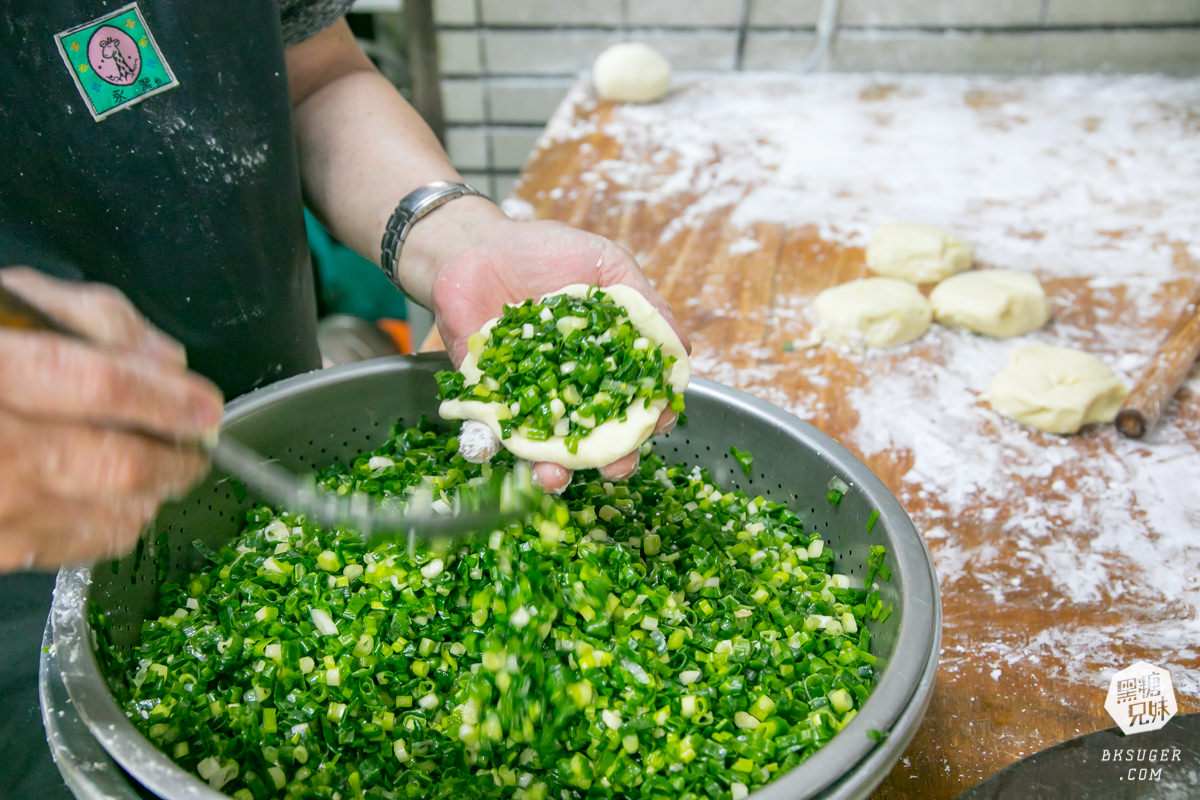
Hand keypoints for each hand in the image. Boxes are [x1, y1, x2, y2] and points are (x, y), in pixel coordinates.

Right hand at [0, 268, 223, 570]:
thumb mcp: (13, 306)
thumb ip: (96, 321)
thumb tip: (168, 361)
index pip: (103, 387)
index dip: (169, 399)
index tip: (206, 407)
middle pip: (120, 464)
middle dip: (178, 457)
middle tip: (198, 446)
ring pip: (114, 513)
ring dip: (153, 491)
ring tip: (156, 467)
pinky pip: (83, 547)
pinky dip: (116, 522)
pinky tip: (114, 497)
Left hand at [427, 213, 690, 493]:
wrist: (474, 244)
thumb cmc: (543, 251)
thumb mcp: (606, 266)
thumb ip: (646, 305)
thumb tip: (683, 350)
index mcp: (607, 361)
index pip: (637, 400)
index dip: (653, 416)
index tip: (661, 421)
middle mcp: (572, 388)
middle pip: (599, 437)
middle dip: (611, 460)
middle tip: (615, 467)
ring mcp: (530, 397)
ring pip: (548, 448)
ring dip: (556, 470)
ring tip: (556, 477)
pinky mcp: (487, 399)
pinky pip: (494, 433)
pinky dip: (498, 448)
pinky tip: (503, 450)